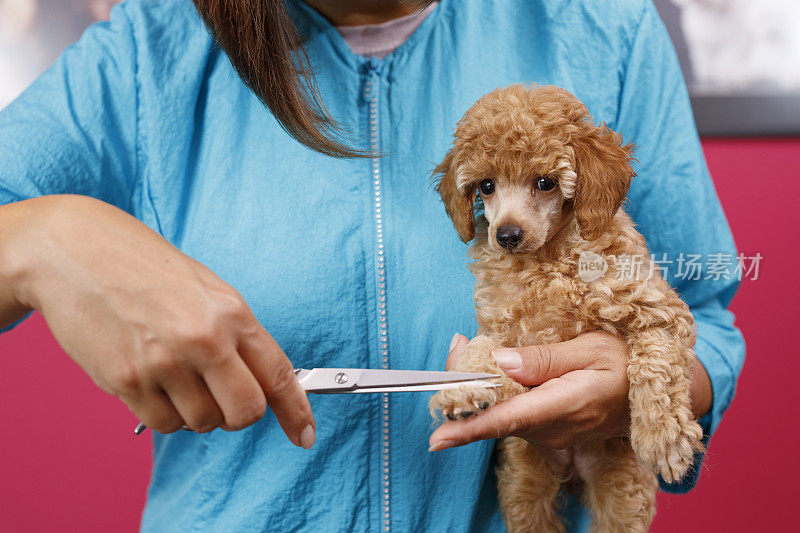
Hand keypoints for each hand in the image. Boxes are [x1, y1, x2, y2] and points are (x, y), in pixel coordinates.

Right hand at [2, 195, 314, 446]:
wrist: (71, 250)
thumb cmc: (141, 264)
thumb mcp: (204, 287)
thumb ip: (234, 334)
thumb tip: (259, 382)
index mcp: (231, 313)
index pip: (279, 376)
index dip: (296, 413)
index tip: (304, 436)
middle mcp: (203, 340)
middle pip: (245, 413)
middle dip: (239, 415)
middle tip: (222, 398)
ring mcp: (163, 363)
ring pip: (202, 423)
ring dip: (196, 411)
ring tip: (174, 373)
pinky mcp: (125, 381)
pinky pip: (162, 424)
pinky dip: (163, 413)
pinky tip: (151, 379)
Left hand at [429, 331, 632, 450]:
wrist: (650, 397)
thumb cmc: (626, 365)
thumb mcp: (592, 348)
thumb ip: (544, 358)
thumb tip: (499, 362)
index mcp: (564, 406)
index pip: (508, 420)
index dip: (470, 429)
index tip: (437, 439)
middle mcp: (552, 429)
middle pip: (494, 414)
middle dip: (465, 386)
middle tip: (456, 346)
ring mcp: (548, 434)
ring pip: (499, 415)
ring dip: (478, 387)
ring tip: (467, 348)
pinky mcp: (545, 431)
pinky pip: (510, 414)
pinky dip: (494, 392)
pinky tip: (489, 366)